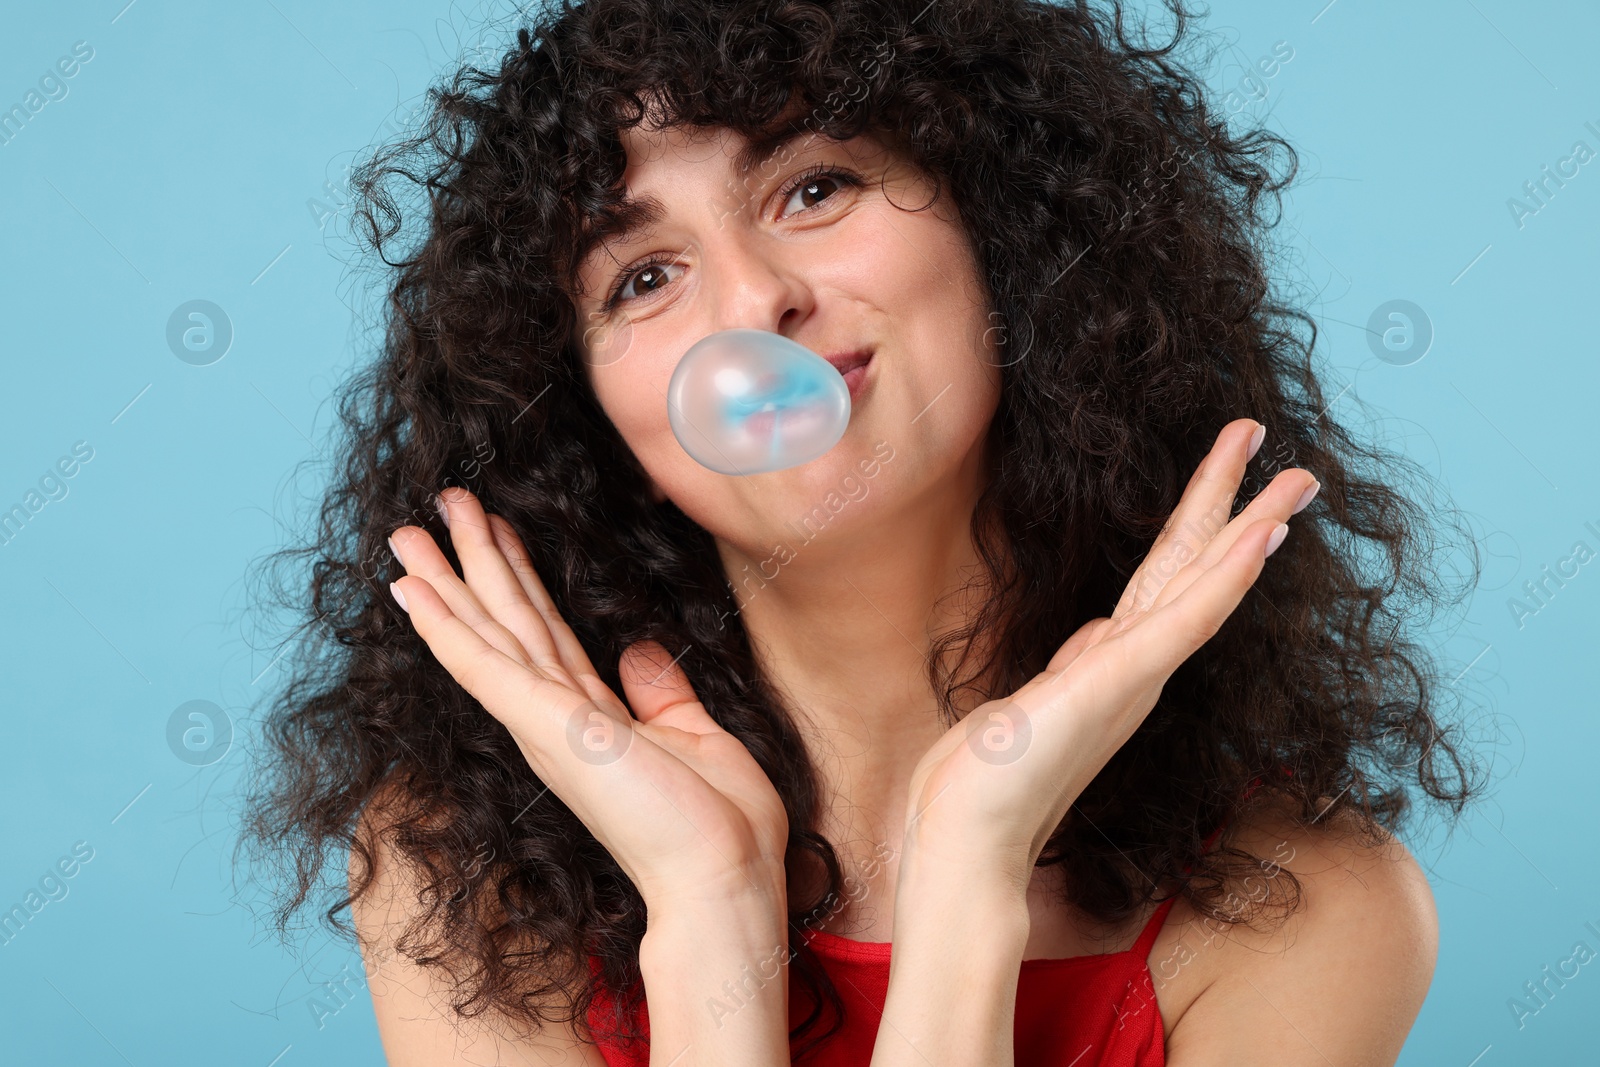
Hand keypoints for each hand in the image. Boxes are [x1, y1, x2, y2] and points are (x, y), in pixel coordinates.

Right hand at [388, 487, 788, 913]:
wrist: (723, 878)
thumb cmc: (719, 827)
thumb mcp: (698, 738)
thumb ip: (663, 695)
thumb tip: (640, 653)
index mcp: (592, 721)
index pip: (544, 635)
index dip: (517, 580)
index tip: (496, 532)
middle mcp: (557, 720)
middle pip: (505, 624)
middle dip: (470, 564)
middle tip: (438, 508)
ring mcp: (546, 724)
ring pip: (487, 633)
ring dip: (447, 579)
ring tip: (408, 531)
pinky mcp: (548, 726)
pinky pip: (484, 666)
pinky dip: (445, 627)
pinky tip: (413, 591)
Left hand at [899, 418, 1317, 883]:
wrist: (969, 839)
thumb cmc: (988, 782)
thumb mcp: (1035, 699)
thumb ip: (1076, 664)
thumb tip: (1097, 631)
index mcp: (1115, 666)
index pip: (1168, 582)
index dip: (1204, 532)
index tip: (1236, 487)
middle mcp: (1136, 669)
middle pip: (1196, 570)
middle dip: (1241, 510)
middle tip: (1297, 465)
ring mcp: (1133, 674)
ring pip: (1203, 583)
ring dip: (1251, 525)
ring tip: (1298, 478)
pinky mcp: (1120, 681)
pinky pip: (1186, 620)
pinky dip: (1226, 577)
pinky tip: (1262, 534)